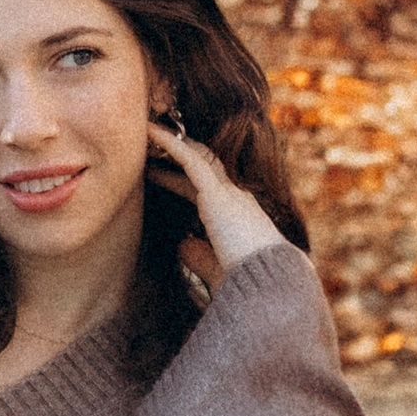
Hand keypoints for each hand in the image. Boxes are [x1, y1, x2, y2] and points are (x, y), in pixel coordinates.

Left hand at [145, 115, 280, 294]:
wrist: (270, 285)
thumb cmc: (249, 286)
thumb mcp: (219, 269)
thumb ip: (200, 256)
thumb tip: (182, 245)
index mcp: (238, 218)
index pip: (207, 190)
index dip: (179, 180)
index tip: (156, 173)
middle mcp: (236, 200)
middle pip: (203, 167)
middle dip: (176, 154)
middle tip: (149, 144)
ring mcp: (230, 193)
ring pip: (197, 157)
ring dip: (171, 142)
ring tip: (146, 129)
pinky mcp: (218, 194)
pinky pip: (191, 160)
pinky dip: (170, 144)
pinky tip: (152, 131)